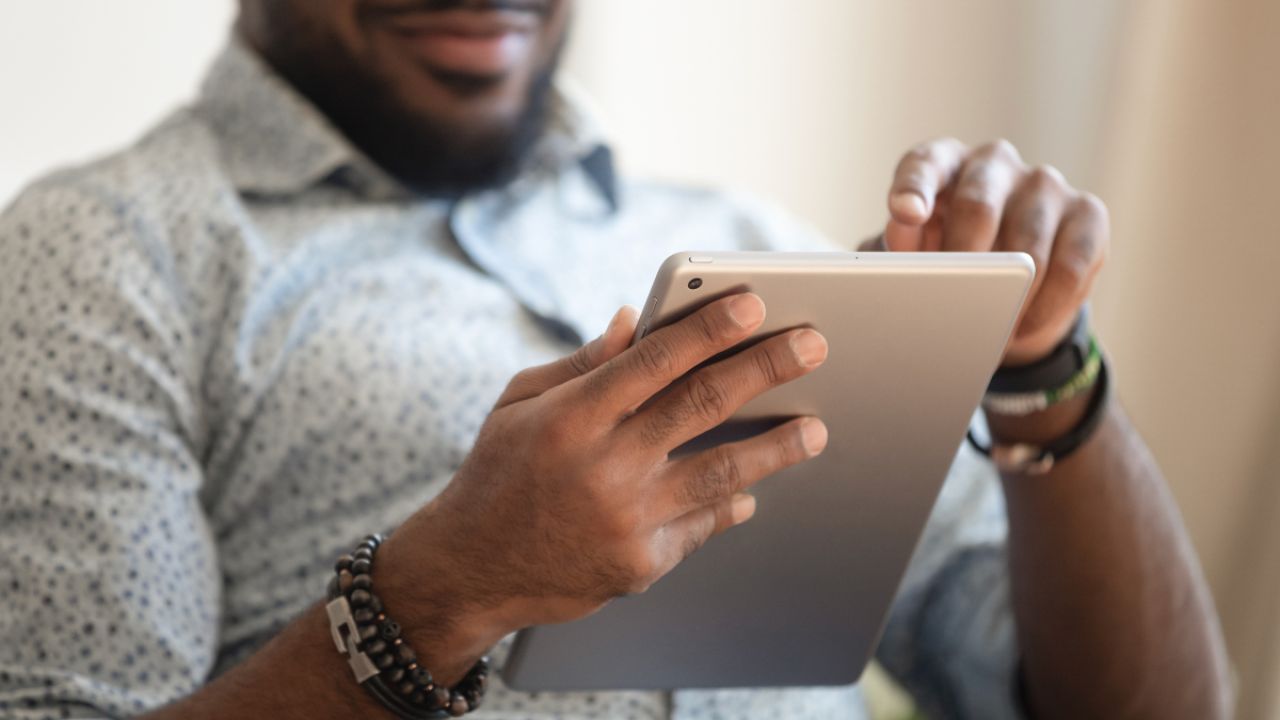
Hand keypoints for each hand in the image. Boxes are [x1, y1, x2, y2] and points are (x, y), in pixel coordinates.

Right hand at [386, 295, 828, 637]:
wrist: (471, 569)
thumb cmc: (497, 472)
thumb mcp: (519, 403)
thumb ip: (582, 363)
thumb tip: (636, 320)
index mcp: (571, 415)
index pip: (656, 360)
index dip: (710, 329)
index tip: (754, 304)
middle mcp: (604, 465)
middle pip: (702, 406)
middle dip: (764, 369)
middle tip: (812, 345)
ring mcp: (627, 518)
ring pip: (720, 472)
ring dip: (775, 447)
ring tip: (815, 427)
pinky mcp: (641, 563)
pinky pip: (702, 524)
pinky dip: (730, 504)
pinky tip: (755, 488)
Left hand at [869, 138, 1108, 365]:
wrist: (1007, 279)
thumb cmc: (947, 255)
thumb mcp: (915, 253)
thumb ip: (900, 248)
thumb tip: (897, 255)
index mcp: (943, 163)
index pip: (923, 165)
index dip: (913, 189)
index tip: (906, 213)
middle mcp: (993, 162)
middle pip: (978, 204)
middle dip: (963, 259)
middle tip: (952, 301)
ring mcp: (1044, 184)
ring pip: (1029, 240)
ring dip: (1008, 293)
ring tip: (987, 331)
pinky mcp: (1088, 213)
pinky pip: (1072, 262)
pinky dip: (1047, 303)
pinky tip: (1024, 328)